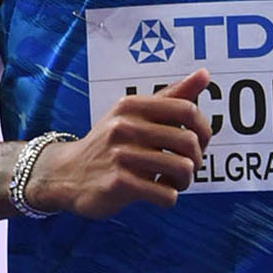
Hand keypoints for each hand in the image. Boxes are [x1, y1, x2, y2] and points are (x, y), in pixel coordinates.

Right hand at [27, 72, 211, 218]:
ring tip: (174, 183)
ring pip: (182, 169)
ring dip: (185, 181)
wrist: (66, 174)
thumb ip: (169, 97)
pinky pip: (165, 194)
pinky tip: (158, 194)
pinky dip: (169, 197)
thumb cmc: (108, 145)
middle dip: (197, 160)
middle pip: (189, 142)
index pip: (188, 111)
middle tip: (186, 168)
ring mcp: (120, 155)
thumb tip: (205, 74)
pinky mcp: (118, 183)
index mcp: (133, 106)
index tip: (199, 144)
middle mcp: (125, 126)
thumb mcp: (133, 115)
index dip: (204, 130)